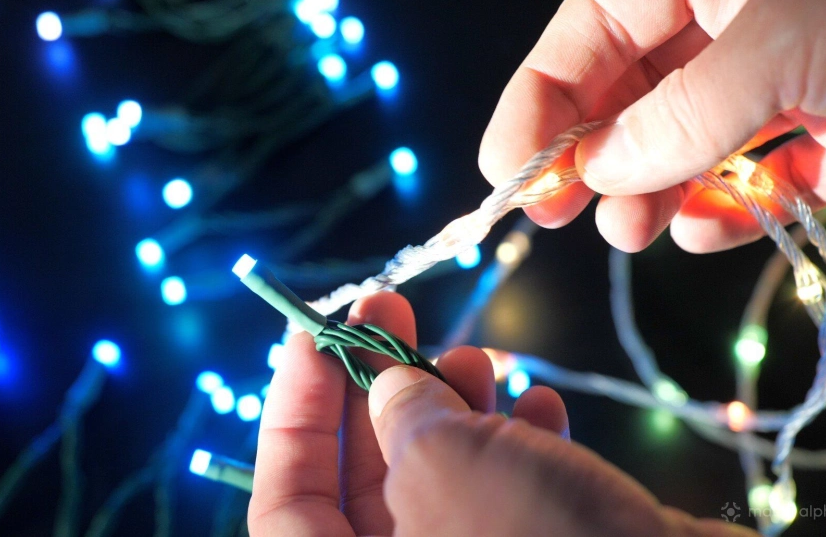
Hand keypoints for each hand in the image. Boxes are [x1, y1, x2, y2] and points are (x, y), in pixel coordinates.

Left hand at [247, 292, 754, 535]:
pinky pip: (504, 497)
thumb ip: (398, 415)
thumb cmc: (533, 535)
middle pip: (363, 477)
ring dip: (455, 408)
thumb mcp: (442, 461)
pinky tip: (539, 404)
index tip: (314, 333)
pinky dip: (516, 446)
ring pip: (439, 478)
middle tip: (394, 311)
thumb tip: (387, 386)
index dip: (293, 410)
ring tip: (477, 359)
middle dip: (380, 387)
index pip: (286, 496)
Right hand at [480, 0, 825, 253]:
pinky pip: (747, 188)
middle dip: (583, 161)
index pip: (584, 37)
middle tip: (551, 213)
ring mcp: (767, 91)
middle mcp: (720, 34)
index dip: (536, 103)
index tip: (507, 172)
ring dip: (642, 198)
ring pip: (675, 152)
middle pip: (619, 102)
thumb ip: (681, 112)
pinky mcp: (816, 145)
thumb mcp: (775, 42)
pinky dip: (720, 217)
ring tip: (629, 230)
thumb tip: (598, 170)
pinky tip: (702, 227)